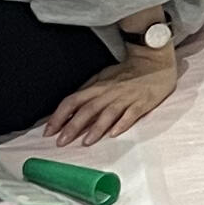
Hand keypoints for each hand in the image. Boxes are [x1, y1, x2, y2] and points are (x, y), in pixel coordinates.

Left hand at [39, 37, 178, 145]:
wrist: (154, 62)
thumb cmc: (127, 72)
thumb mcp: (104, 76)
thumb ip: (89, 89)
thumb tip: (71, 104)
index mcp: (97, 86)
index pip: (73, 100)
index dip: (60, 115)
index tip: (49, 130)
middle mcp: (109, 92)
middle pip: (88, 109)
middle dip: (73, 126)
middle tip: (61, 142)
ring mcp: (126, 97)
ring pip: (108, 113)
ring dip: (96, 128)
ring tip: (86, 142)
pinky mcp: (142, 102)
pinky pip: (131, 114)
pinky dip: (122, 123)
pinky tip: (114, 134)